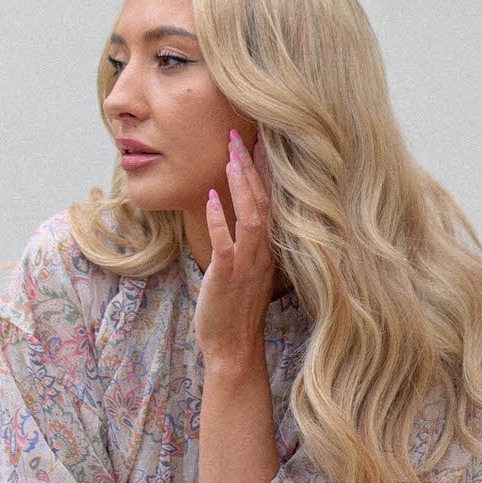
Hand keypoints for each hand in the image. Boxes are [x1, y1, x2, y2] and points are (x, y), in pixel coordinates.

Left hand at [195, 131, 277, 371]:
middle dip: (251, 166)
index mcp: (267, 248)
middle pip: (263, 200)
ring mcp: (247, 264)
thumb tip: (232, 214)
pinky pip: (226, 243)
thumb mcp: (245, 269)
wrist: (234, 347)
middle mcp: (262, 252)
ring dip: (240, 185)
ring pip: (250, 216)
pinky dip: (219, 219)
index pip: (271, 200)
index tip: (258, 139)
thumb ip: (244, 241)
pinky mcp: (227, 276)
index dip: (265, 169)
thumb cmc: (235, 309)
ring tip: (229, 156)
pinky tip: (211, 197)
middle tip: (238, 134)